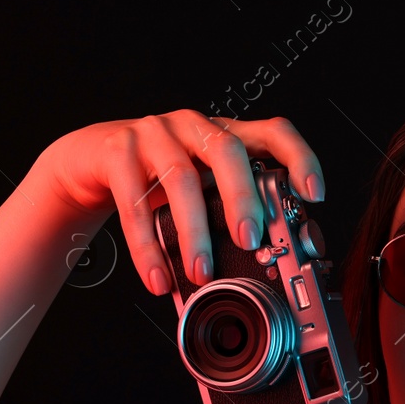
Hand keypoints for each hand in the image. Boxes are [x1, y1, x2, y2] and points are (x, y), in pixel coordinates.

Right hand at [34, 111, 325, 295]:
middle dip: (243, 198)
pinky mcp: (117, 152)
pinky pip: (134, 203)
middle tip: (250, 240)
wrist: (90, 159)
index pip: (272, 132)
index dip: (299, 158)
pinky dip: (147, 246)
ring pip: (180, 179)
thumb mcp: (199, 188)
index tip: (314, 194)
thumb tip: (258, 272)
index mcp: (223, 135)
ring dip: (193, 231)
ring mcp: (154, 134)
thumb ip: (225, 213)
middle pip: (227, 151)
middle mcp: (193, 127)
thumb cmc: (155, 178)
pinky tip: (157, 276)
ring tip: (200, 272)